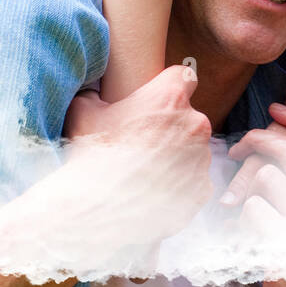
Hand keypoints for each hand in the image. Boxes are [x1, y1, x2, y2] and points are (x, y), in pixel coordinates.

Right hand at [59, 64, 212, 256]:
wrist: (100, 209)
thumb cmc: (93, 157)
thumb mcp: (83, 113)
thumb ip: (93, 96)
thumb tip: (91, 93)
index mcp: (170, 98)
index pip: (184, 77)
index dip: (171, 87)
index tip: (159, 100)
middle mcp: (194, 124)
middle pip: (188, 117)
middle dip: (171, 127)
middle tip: (143, 143)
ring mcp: (202, 158)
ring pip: (193, 150)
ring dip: (176, 156)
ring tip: (145, 171)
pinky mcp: (202, 188)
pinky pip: (194, 180)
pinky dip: (179, 184)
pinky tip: (154, 190)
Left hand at [230, 103, 285, 286]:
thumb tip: (277, 163)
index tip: (277, 109)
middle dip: (258, 140)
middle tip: (237, 147)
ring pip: (267, 178)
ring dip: (248, 190)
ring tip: (243, 210)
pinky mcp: (285, 245)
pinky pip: (253, 211)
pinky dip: (246, 221)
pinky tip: (252, 240)